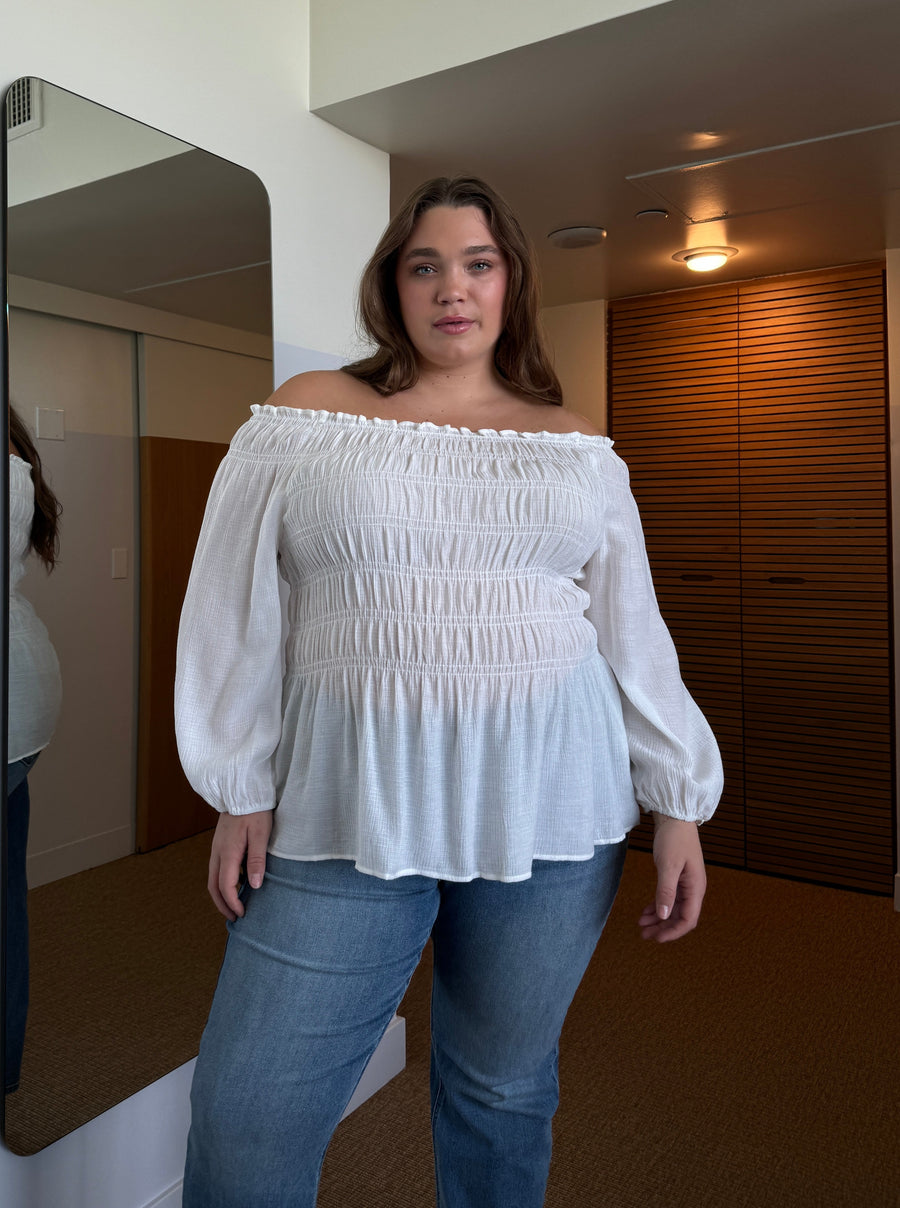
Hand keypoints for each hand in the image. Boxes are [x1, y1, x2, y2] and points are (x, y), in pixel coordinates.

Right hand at [208, 810, 272, 920]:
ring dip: (221, 894)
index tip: (242, 914)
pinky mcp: (220, 843)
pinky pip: (217, 868)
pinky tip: (238, 883)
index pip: (225, 886)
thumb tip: (253, 886)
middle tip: (234, 917)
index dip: (232, 903)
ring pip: (213, 878)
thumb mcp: (260, 834)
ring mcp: (216, 848)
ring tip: (234, 905)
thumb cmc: (255, 810)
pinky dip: (223, 881)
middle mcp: (217, 853)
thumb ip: (256, 860)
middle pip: (213, 886)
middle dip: (222, 904)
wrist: (242, 789)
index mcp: (227, 853)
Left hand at [638, 814, 706, 942]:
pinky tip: (645, 912)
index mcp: (695, 888)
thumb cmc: (674, 839)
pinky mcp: (676, 878)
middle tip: (644, 935)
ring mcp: (684, 884)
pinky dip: (657, 906)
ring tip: (641, 926)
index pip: (688, 919)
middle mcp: (692, 889)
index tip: (657, 938)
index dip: (673, 932)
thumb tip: (664, 916)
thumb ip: (666, 891)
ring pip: (672, 909)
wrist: (675, 817)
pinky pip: (668, 899)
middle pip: (679, 917)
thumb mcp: (668, 865)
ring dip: (658, 919)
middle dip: (663, 928)